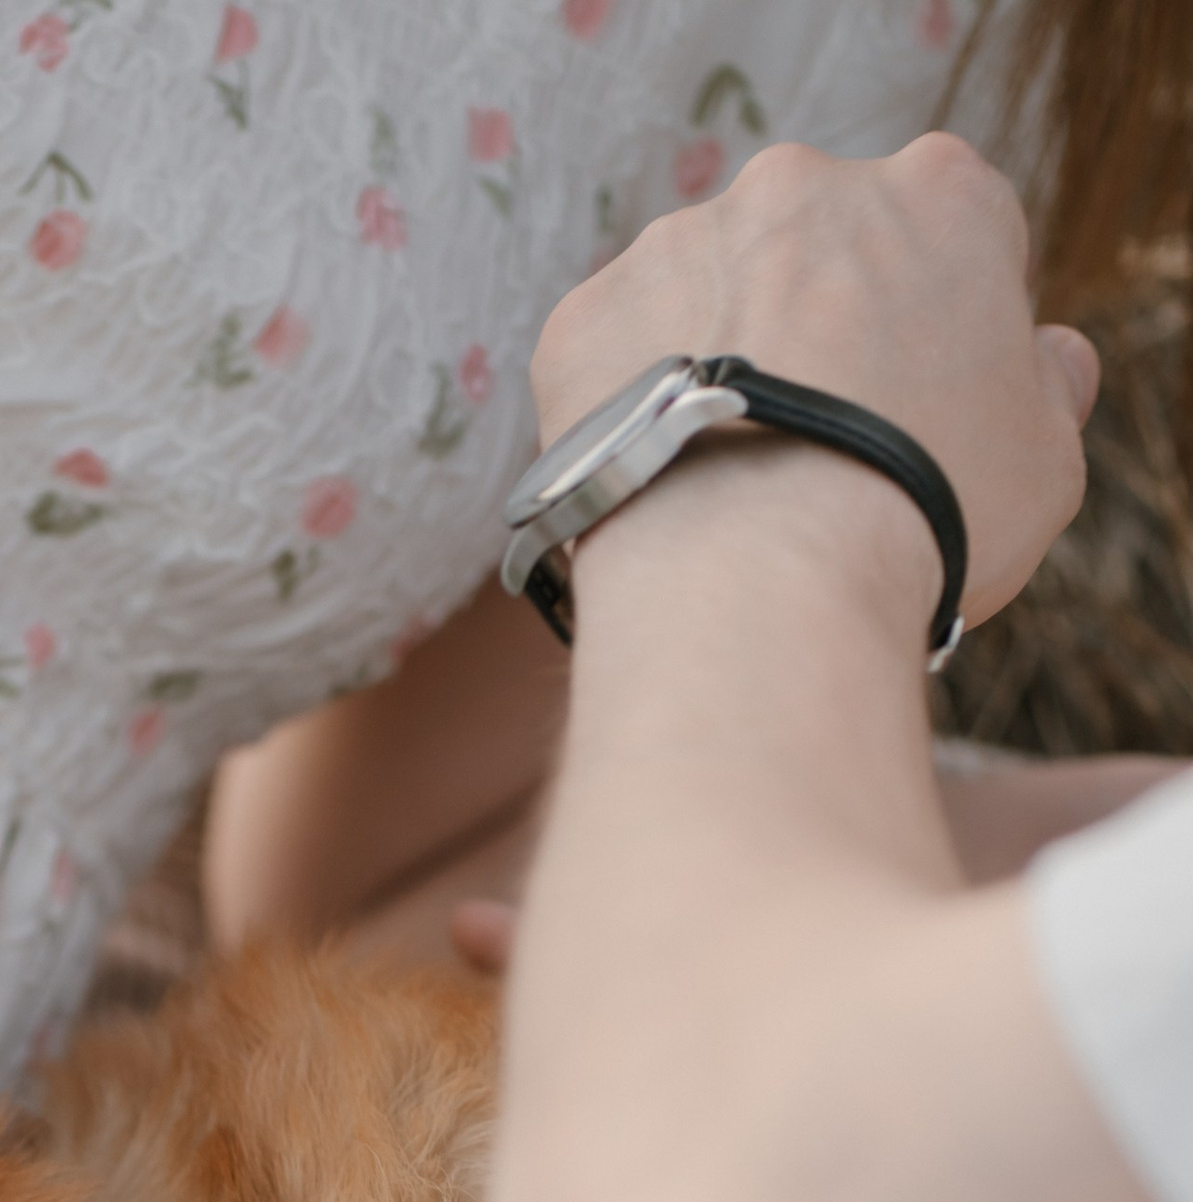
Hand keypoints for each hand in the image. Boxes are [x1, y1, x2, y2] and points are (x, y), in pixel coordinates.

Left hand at [530, 135, 1095, 629]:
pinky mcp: (586, 317)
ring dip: (719, 365)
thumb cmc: (925, 519)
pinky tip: (662, 490)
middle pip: (817, 253)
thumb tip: (1048, 360)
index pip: (948, 235)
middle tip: (819, 447)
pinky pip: (612, 360)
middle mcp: (803, 186)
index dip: (938, 328)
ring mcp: (682, 242)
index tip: (920, 405)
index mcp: (940, 192)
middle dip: (822, 332)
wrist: (762, 581)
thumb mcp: (1045, 459)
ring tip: (732, 483)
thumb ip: (1048, 388)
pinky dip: (629, 415)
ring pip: (705, 298)